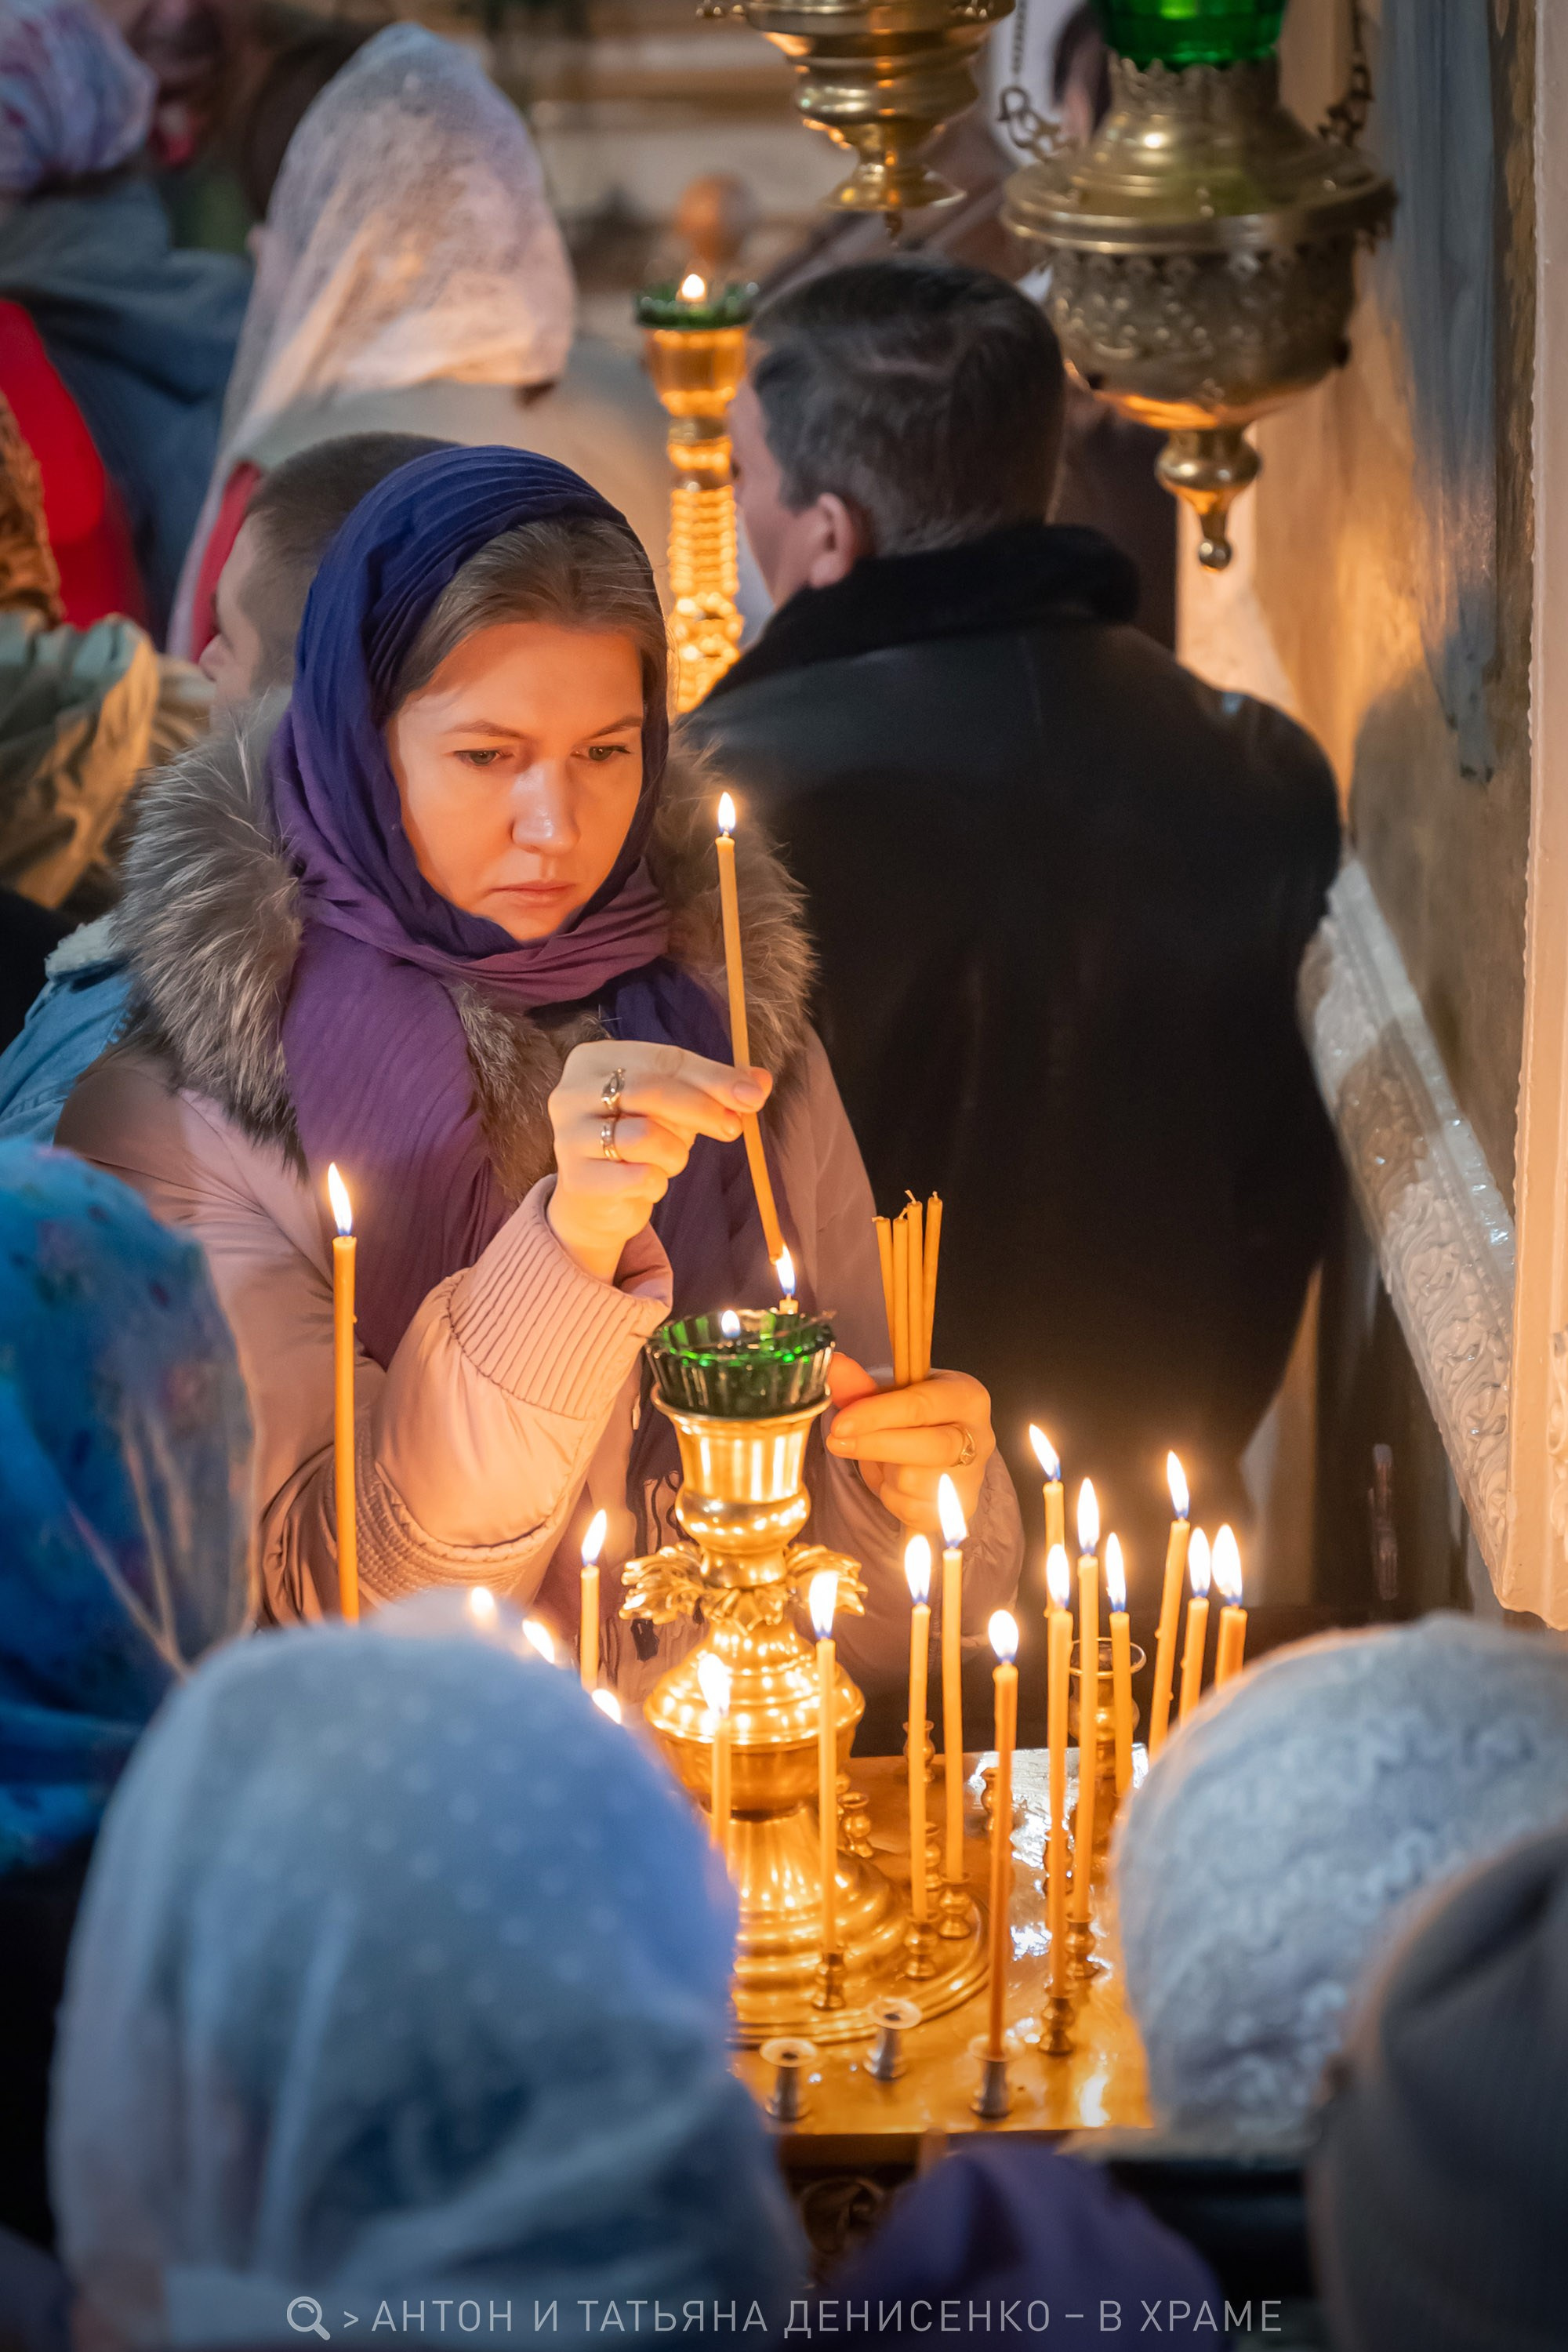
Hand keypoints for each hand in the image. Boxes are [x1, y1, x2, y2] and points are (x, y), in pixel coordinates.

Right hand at [547, 1040, 770, 1281]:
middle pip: (650, 1090)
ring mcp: (568, 1136)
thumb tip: (761, 1082)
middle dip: (701, 1109)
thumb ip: (716, 1089)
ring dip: (674, 1153)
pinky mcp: (577, 1179)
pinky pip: (639, 1177)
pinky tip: (647, 1183)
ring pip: (644, 1136)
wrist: (597, 1200)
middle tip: (733, 1129)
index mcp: (594, 1059)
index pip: (663, 1059)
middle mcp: (571, 1092)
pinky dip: (656, 1183)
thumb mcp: (677, 1107)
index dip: (713, 1077)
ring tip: (669, 1160)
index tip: (751, 1096)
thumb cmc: (638, 1139)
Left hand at [825, 1354, 994, 1532]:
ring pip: (915, 1482)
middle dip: (875, 1446)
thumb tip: (833, 1365)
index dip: (875, 1415)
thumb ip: (861, 1385)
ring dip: (886, 1474)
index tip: (838, 1425)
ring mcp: (973, 1477)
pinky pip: (913, 1511)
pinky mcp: (961, 1511)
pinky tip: (894, 1483)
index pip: (920, 1405)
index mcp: (967, 1397)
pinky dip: (893, 1498)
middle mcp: (980, 1437)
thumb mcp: (890, 1396)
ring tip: (884, 1461)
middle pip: (927, 1447)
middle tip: (837, 1442)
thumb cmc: (913, 1419)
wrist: (936, 1453)